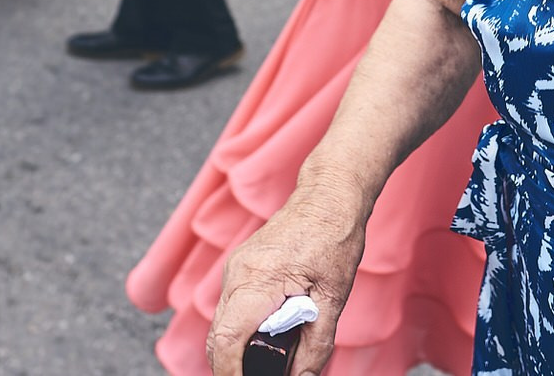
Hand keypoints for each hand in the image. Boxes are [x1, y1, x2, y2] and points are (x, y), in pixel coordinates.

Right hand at [208, 194, 368, 375]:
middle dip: (231, 364)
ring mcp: (235, 267)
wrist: (327, 196)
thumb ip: (317, 343)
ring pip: (222, 321)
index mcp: (259, 279)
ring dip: (236, 345)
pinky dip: (241, 326)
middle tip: (258, 375)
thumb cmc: (334, 238)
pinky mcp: (240, 265)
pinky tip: (265, 333)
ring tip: (265, 359)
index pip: (228, 338)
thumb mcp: (334, 297)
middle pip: (218, 335)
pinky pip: (230, 305)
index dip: (230, 372)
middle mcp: (238, 273)